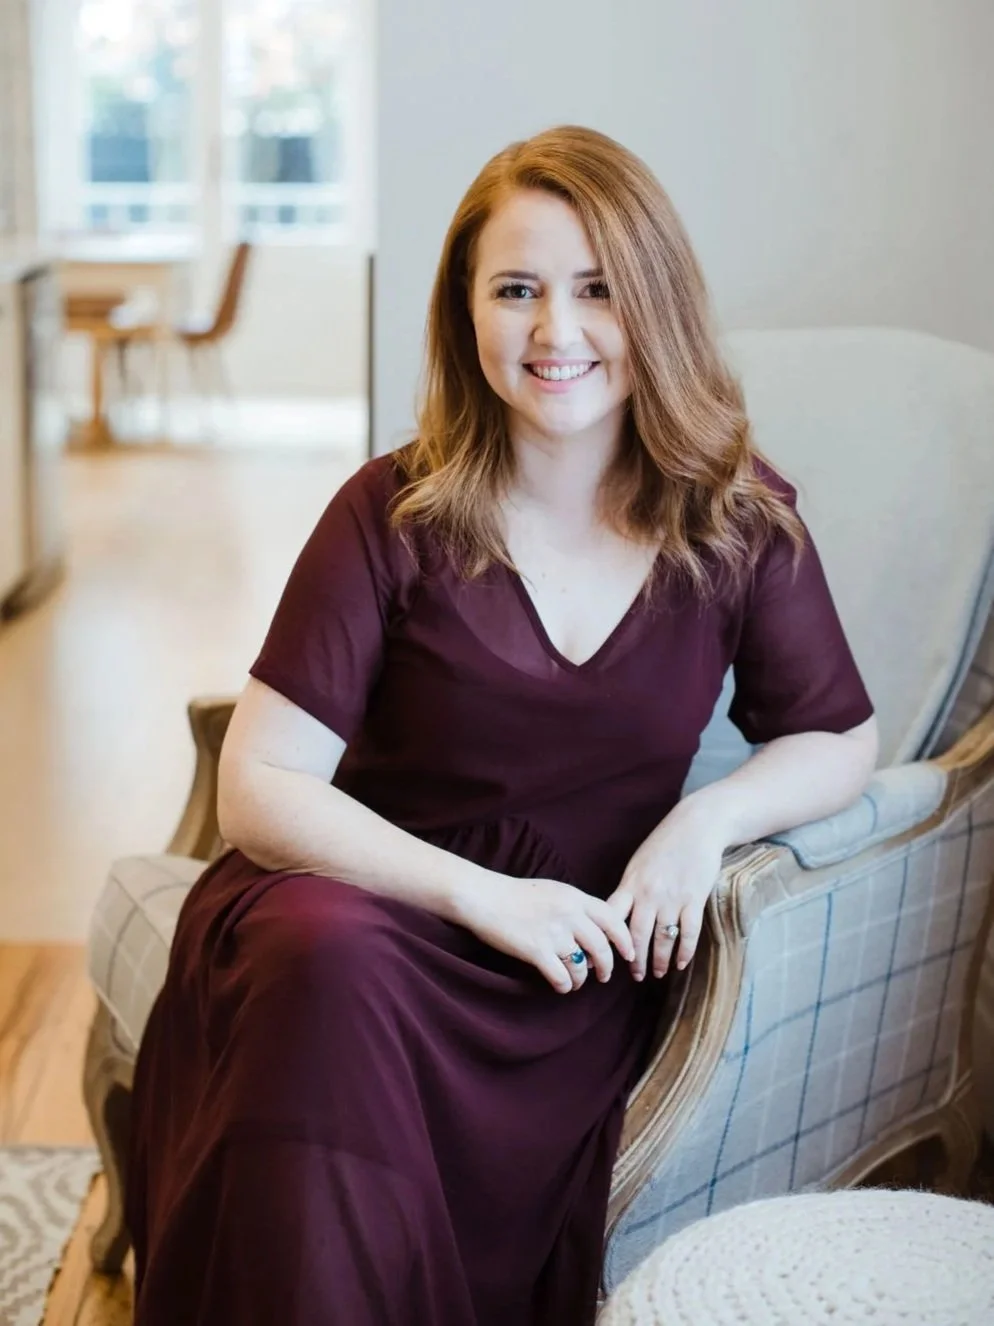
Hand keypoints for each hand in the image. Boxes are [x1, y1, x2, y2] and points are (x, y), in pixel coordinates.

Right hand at [453, 873, 634, 993]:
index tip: (628, 954)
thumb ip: (576, 906)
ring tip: (577, 982)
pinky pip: (561, 977)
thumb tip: (596, 928)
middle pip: (601, 947)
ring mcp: (553, 933)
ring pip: (582, 966)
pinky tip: (561, 986)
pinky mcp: (536, 950)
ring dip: (582, 979)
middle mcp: (569, 914)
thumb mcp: (553, 891)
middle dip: (606, 967)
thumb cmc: (516, 895)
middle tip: (604, 976)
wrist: (484, 897)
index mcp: (575, 897)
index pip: (612, 919)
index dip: (624, 940)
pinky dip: (564, 986)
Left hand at [607, 807, 725, 979]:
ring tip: (657, 973)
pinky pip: (688, 933)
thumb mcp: (639, 863)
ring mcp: (672, 898)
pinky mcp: (694, 899)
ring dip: (658, 960)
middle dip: (634, 960)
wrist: (697, 826)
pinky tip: (681, 963)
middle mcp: (648, 894)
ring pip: (662, 939)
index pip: (612, 917)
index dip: (605, 939)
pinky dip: (684, 952)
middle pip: (636, 935)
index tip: (602, 955)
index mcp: (630, 884)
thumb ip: (629, 888)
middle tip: (635, 976)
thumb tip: (617, 914)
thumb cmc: (665, 844)